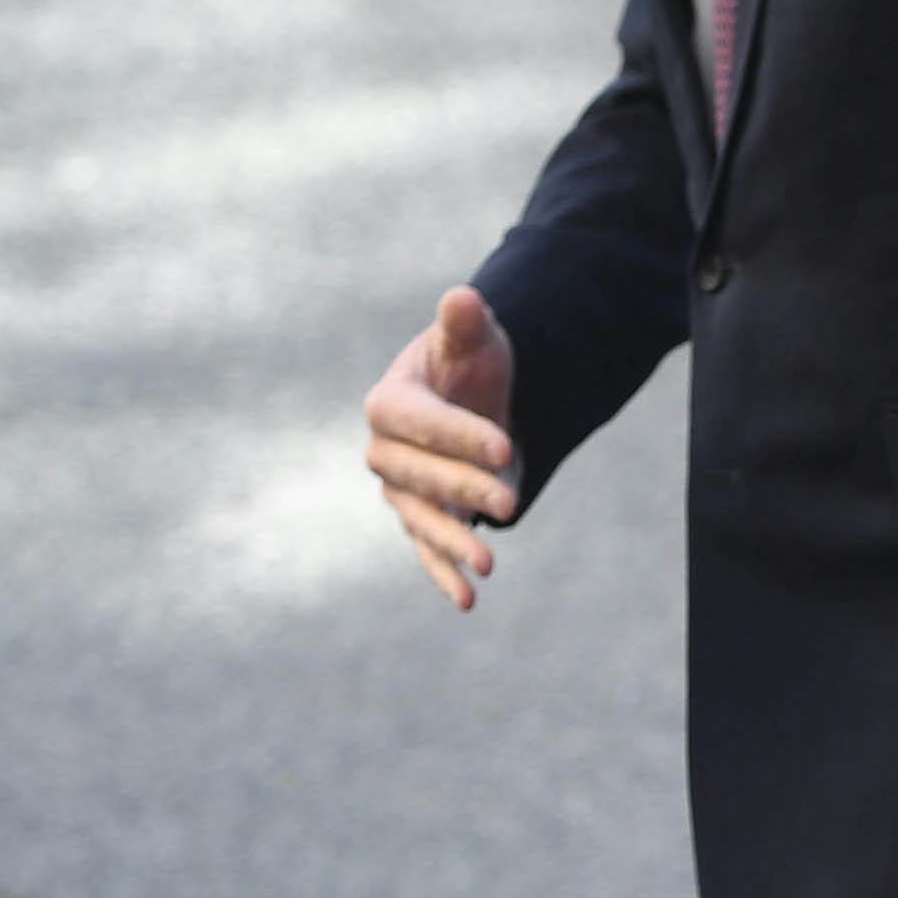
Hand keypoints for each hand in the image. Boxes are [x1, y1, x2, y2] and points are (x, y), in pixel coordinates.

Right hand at [364, 285, 522, 613]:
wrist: (475, 399)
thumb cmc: (471, 364)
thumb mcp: (475, 340)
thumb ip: (465, 323)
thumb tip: (462, 298)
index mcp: (390, 401)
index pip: (414, 420)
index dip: (455, 434)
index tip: (502, 445)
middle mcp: (385, 448)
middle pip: (416, 474)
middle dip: (462, 488)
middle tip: (511, 500)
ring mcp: (401, 488)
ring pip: (420, 518)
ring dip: (451, 542)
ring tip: (489, 562)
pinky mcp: (421, 518)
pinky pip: (425, 549)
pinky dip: (442, 573)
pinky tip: (467, 600)